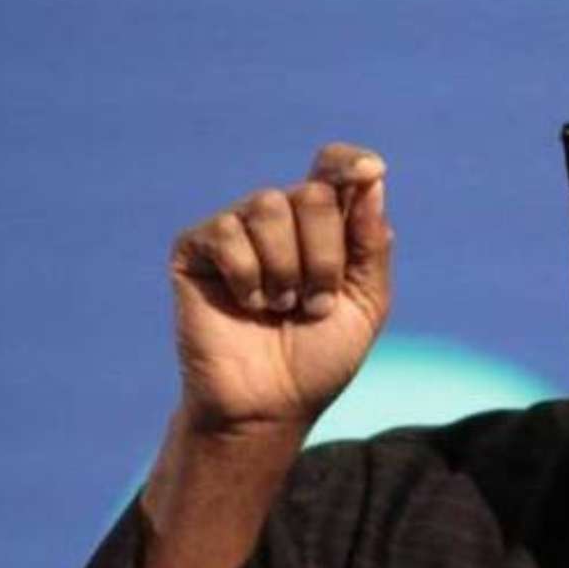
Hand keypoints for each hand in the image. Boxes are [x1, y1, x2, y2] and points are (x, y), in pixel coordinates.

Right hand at [169, 142, 393, 432]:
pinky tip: (248, 305)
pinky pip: (228, 232)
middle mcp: (280, 219)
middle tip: (315, 303)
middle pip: (313, 192)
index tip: (372, 172)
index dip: (351, 162)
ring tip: (282, 308)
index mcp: (325, 226)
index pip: (335, 167)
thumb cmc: (319, 358)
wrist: (270, 405)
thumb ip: (371, 244)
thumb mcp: (366, 302)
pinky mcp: (196, 248)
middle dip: (325, 256)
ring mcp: (236, 229)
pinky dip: (248, 275)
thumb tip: (371, 181)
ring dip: (287, 269)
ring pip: (269, 205)